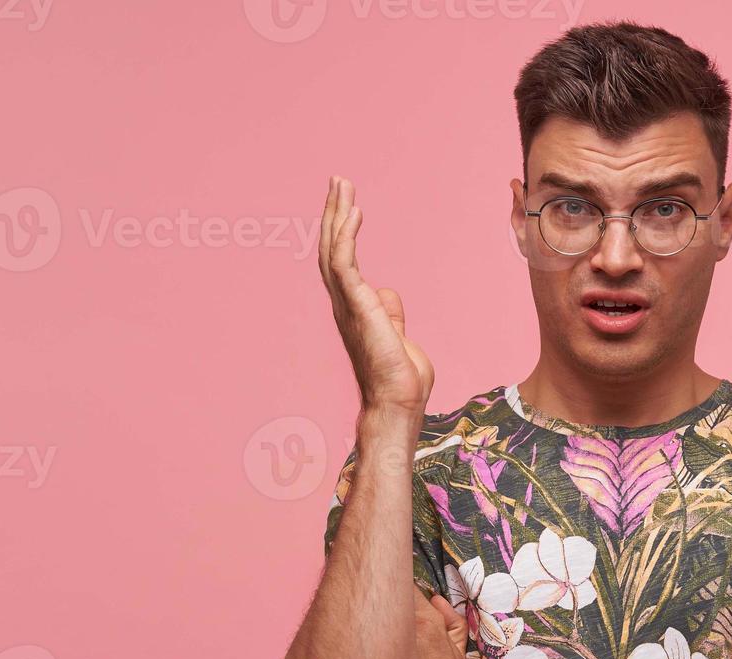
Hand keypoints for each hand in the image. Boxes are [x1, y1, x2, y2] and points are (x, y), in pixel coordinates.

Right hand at [318, 176, 434, 414]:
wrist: (398, 404)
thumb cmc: (399, 379)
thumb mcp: (398, 336)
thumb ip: (390, 313)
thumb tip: (386, 294)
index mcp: (354, 308)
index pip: (342, 261)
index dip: (342, 231)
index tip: (348, 203)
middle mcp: (344, 303)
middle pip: (332, 248)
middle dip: (335, 212)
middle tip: (338, 181)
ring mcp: (348, 305)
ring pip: (334, 250)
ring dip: (338, 215)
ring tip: (342, 185)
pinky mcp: (358, 308)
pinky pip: (346, 264)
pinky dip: (347, 236)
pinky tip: (355, 212)